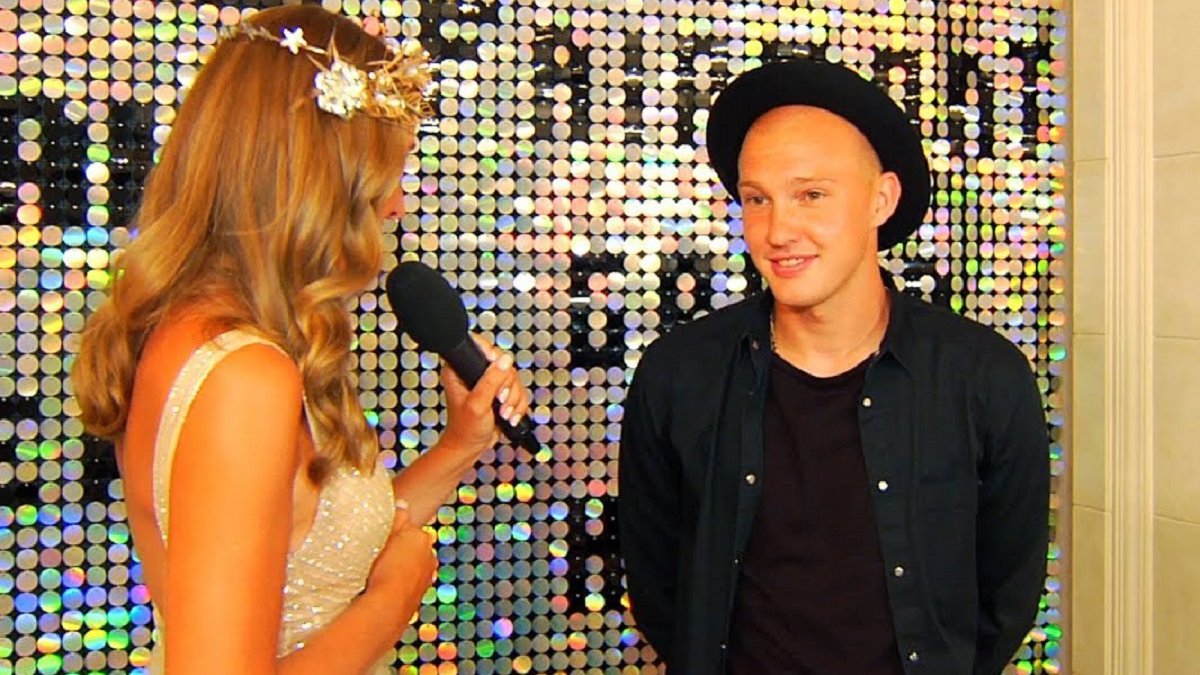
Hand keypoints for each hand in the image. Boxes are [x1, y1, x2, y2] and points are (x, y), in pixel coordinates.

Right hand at [365, 501, 437, 623]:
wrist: (387, 607)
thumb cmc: (388, 569)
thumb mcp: (391, 534)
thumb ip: (399, 517)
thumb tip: (402, 503)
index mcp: (423, 539)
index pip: (409, 528)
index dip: (394, 531)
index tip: (381, 536)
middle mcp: (430, 558)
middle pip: (411, 548)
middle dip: (398, 550)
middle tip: (377, 554)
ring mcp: (425, 579)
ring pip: (409, 567)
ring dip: (398, 567)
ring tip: (377, 571)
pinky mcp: (417, 597)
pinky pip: (405, 584)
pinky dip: (398, 583)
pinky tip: (383, 586)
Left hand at [440, 336, 531, 453]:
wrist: (470, 448)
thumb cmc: (465, 429)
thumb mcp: (477, 404)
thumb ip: (490, 381)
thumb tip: (504, 361)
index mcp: (459, 369)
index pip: (477, 345)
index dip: (490, 353)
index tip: (497, 369)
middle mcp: (474, 372)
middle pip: (503, 364)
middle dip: (506, 387)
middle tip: (498, 400)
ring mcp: (489, 383)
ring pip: (514, 379)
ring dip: (513, 399)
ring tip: (503, 413)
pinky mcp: (500, 393)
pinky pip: (519, 391)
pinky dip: (517, 406)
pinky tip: (508, 416)